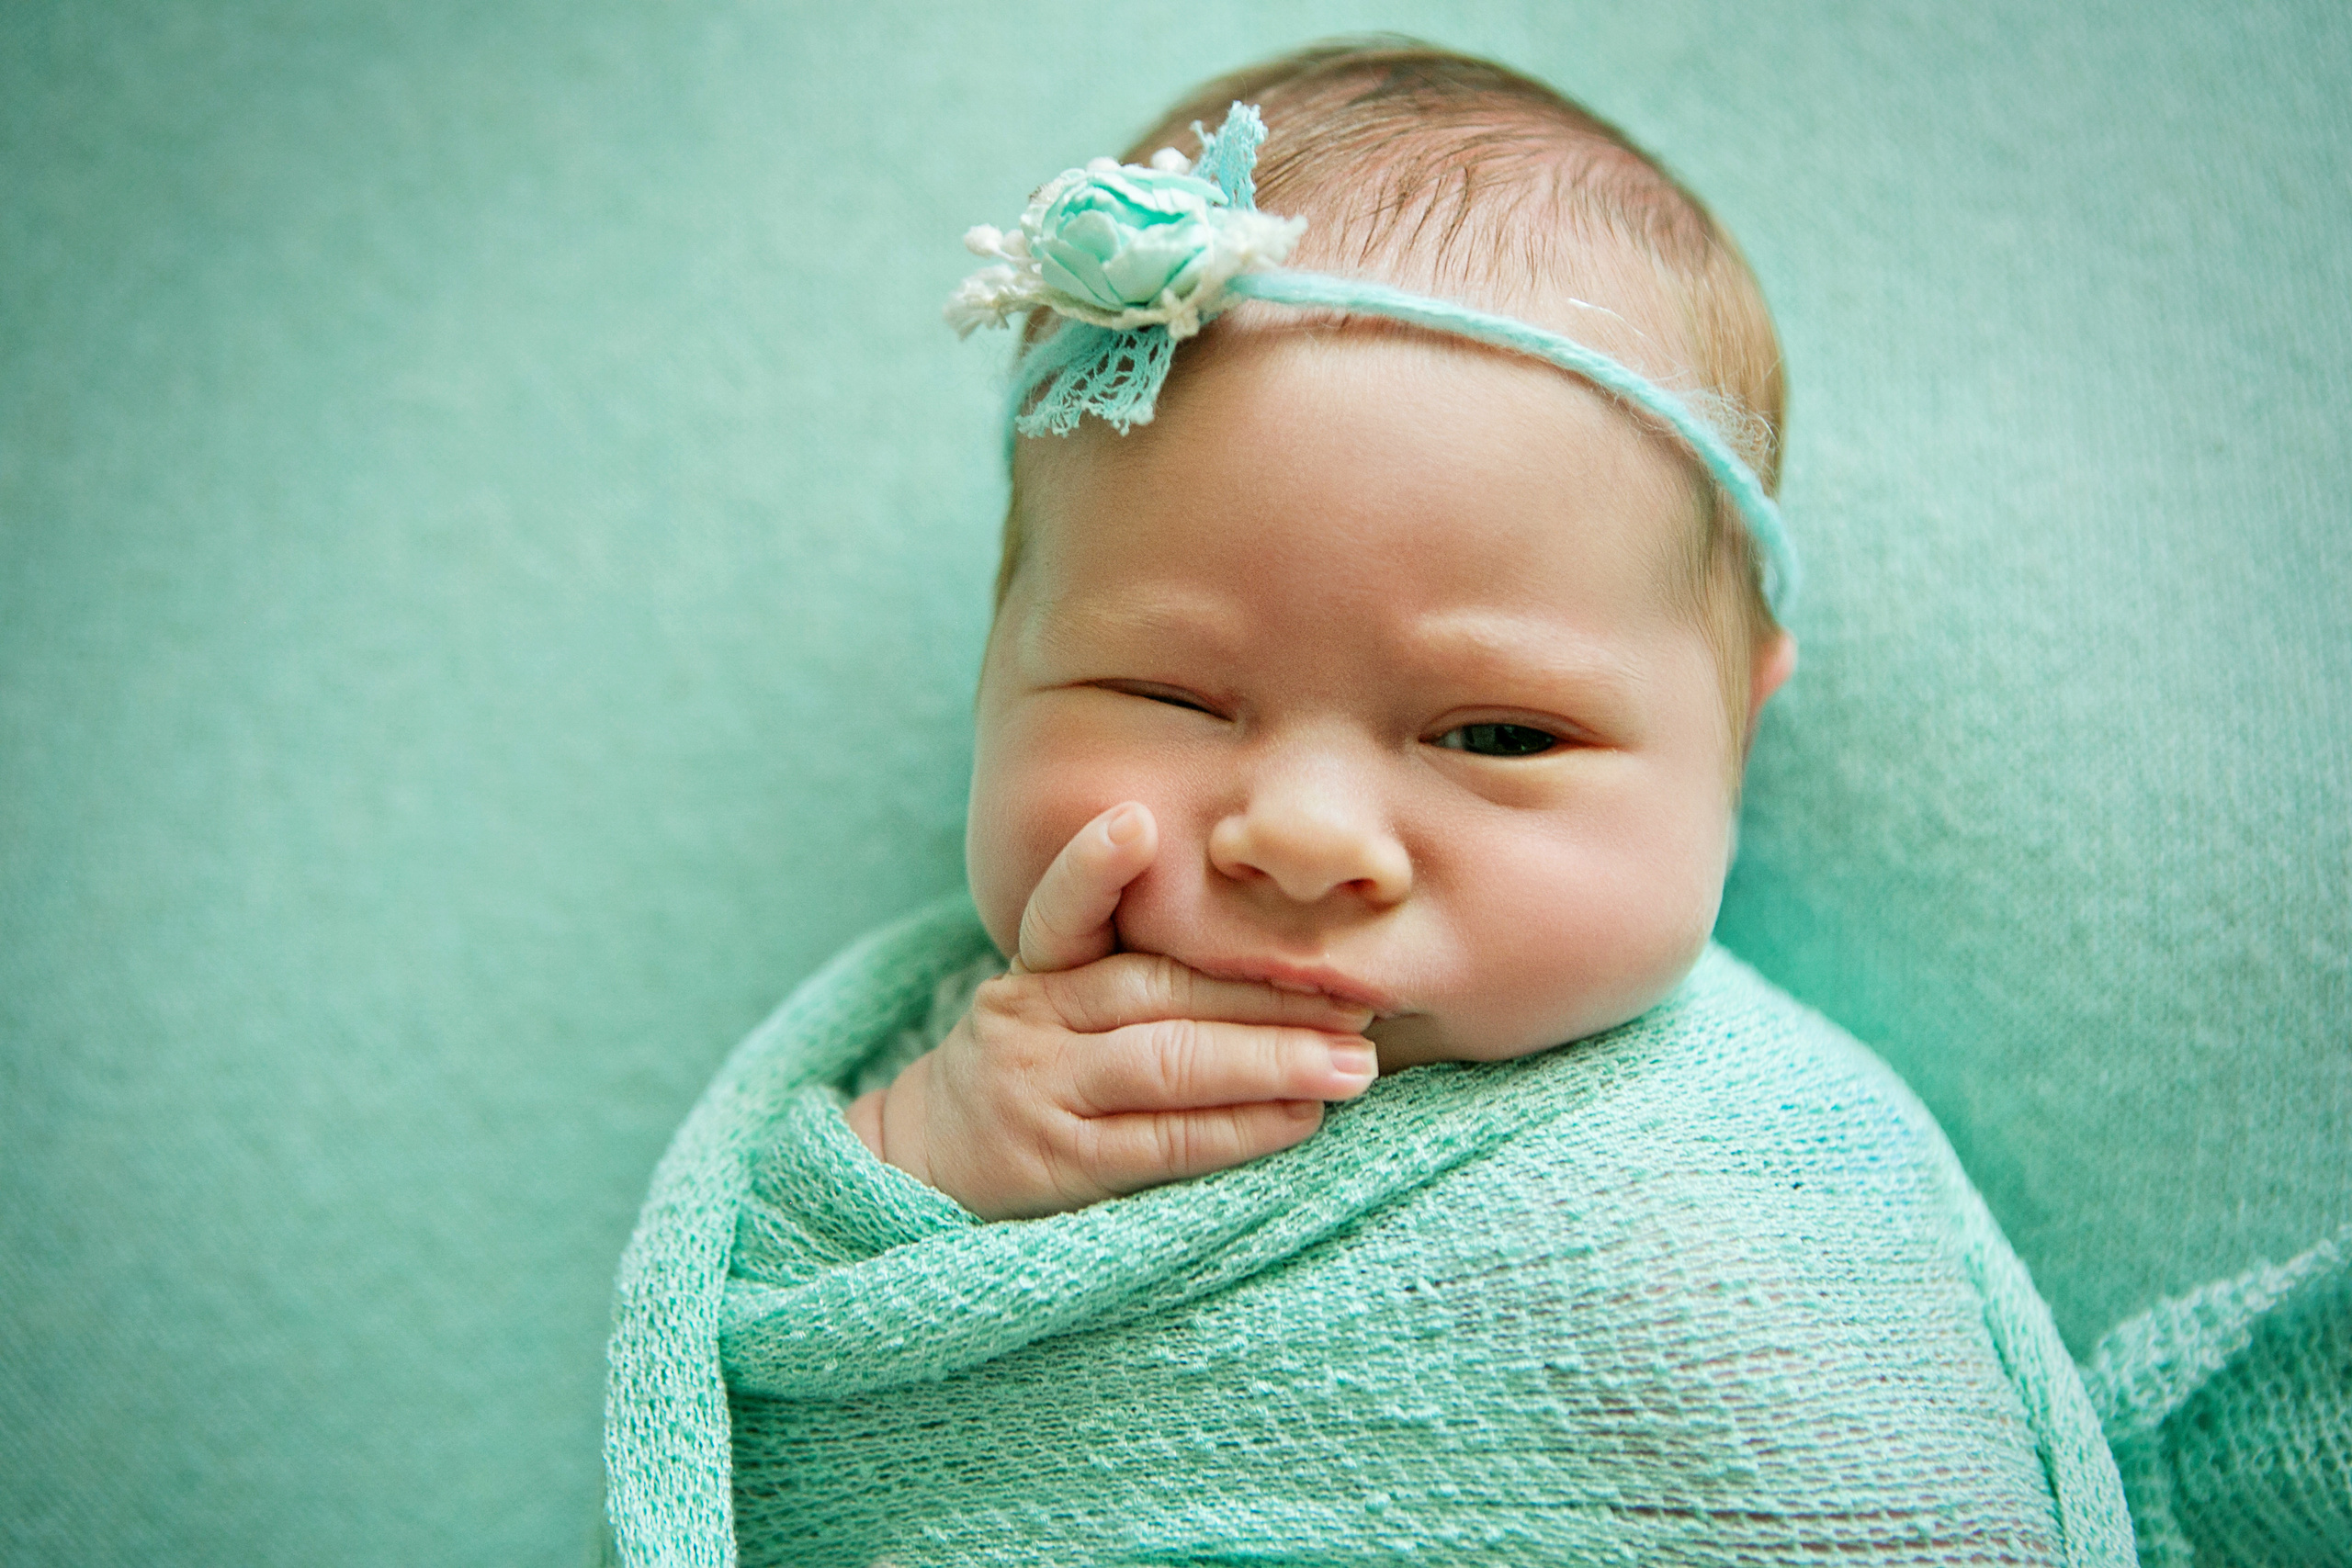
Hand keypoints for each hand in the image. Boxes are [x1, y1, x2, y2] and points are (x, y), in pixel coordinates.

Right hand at [846, 803, 1378, 1218]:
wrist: (928, 1162)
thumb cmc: (1032, 1069)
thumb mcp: (1052, 1000)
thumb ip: (1135, 969)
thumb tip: (1283, 955)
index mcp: (1037, 970)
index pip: (1061, 911)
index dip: (1093, 868)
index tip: (1138, 822)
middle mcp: (1032, 1021)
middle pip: (1158, 992)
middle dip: (1268, 994)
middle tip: (1361, 996)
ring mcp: (1043, 1093)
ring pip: (1168, 1064)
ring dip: (1272, 1061)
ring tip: (1353, 1063)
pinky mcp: (1061, 1165)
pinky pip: (1164, 1142)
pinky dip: (1240, 1128)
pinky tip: (1300, 1116)